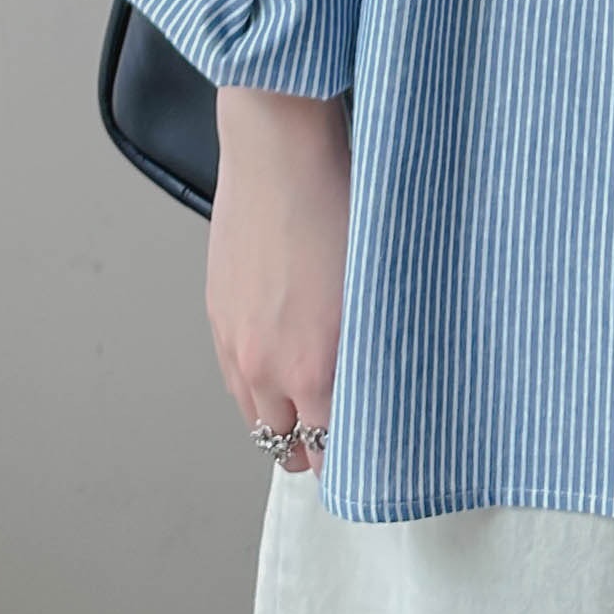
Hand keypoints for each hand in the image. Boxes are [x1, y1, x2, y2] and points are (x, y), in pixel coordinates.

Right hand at [208, 85, 351, 478]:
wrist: (280, 148)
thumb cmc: (340, 201)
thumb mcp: (378, 284)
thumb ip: (379, 345)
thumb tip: (396, 378)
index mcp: (316, 368)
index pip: (331, 455)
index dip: (352, 465)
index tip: (373, 461)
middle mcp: (268, 368)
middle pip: (286, 449)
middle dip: (315, 452)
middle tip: (344, 438)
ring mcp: (235, 343)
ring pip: (255, 418)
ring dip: (281, 420)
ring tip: (312, 408)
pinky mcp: (217, 314)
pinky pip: (234, 377)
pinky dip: (256, 385)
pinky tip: (281, 363)